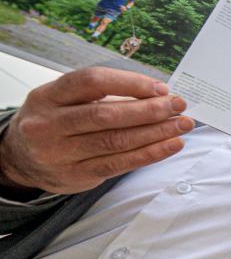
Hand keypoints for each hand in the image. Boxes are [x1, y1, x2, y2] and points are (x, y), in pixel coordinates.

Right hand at [0, 68, 193, 194]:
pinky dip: (149, 154)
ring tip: (182, 125)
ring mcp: (60, 153)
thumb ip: (101, 94)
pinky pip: (119, 164)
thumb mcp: (63, 99)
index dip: (129, 83)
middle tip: (179, 106)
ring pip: (116, 141)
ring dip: (156, 132)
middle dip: (149, 110)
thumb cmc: (53, 121)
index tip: (160, 88)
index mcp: (48, 96)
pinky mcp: (76, 176)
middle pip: (107, 115)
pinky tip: (170, 145)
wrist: (20, 159)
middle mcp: (49, 124)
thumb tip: (157, 93)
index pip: (91, 82)